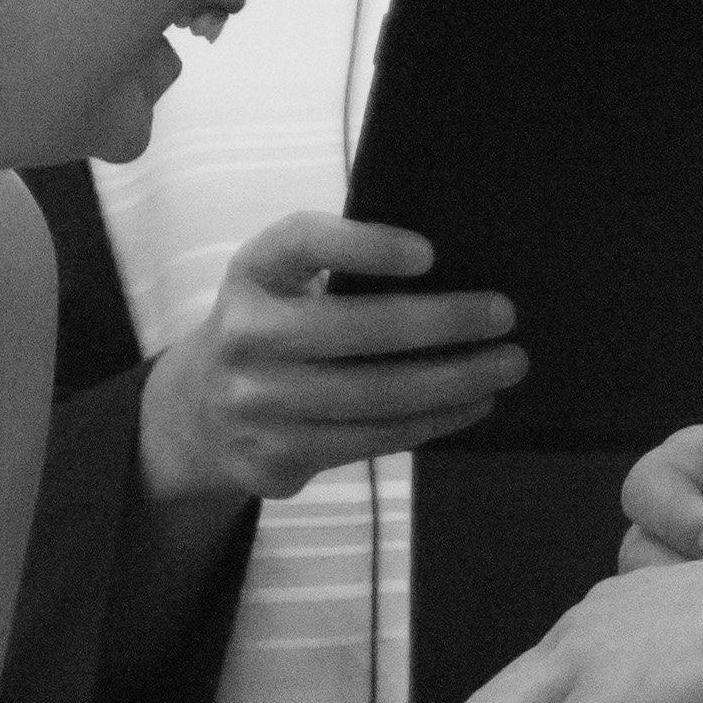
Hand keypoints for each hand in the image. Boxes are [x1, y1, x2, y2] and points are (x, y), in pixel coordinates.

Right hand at [140, 212, 522, 508]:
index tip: (430, 253)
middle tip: (505, 315)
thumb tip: (450, 273)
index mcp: (252, 274)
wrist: (196, 415)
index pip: (301, 243)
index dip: (364, 245)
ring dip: (453, 380)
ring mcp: (256, 404)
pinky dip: (432, 421)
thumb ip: (335, 271)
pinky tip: (471, 403)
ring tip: (507, 365)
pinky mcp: (276, 458)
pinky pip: (371, 440)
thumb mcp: (279, 284)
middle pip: (356, 330)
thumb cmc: (270, 328)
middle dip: (443, 322)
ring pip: (374, 396)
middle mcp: (244, 336)